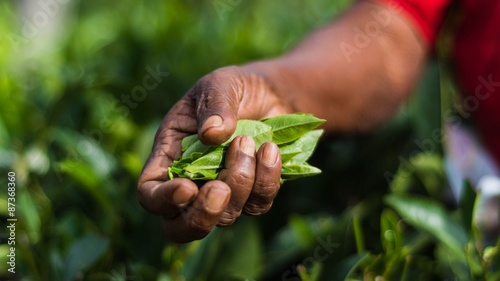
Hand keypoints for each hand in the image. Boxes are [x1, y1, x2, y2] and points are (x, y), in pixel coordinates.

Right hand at [137, 65, 290, 242]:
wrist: (271, 95)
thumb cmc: (234, 89)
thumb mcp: (220, 85)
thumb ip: (214, 105)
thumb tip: (211, 134)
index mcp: (168, 158)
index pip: (150, 194)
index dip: (162, 201)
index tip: (186, 189)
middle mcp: (192, 183)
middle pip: (182, 227)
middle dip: (202, 216)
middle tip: (221, 189)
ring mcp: (223, 193)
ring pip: (226, 216)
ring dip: (241, 181)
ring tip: (248, 141)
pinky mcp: (253, 196)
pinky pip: (258, 204)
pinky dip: (267, 179)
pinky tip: (271, 150)